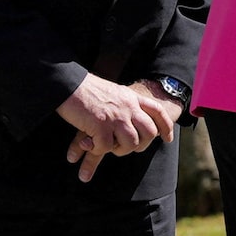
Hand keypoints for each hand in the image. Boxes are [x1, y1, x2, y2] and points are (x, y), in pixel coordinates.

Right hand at [56, 76, 170, 182]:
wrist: (68, 84)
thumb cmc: (87, 90)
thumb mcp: (115, 93)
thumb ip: (126, 104)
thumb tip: (132, 120)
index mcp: (132, 98)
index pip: (158, 112)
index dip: (166, 127)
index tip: (167, 139)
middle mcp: (128, 107)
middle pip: (149, 132)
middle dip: (141, 145)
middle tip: (126, 148)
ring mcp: (116, 117)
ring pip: (131, 143)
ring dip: (120, 150)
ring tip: (108, 147)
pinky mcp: (100, 126)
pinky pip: (106, 147)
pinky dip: (99, 149)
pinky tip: (91, 143)